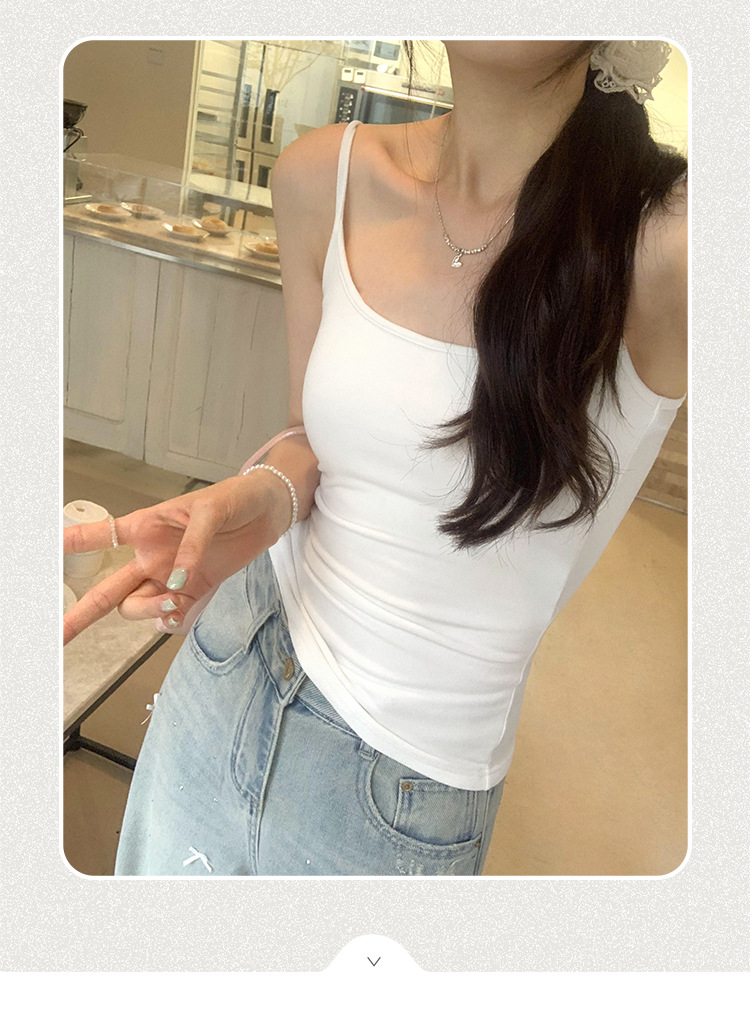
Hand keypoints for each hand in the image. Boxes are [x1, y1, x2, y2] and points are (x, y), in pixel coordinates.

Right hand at [62, 472, 289, 645]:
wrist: (268, 511)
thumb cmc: (233, 499)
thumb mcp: (208, 512)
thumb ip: (191, 547)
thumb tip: (177, 582)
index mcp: (145, 528)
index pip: (100, 536)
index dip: (70, 544)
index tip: (42, 554)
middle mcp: (151, 557)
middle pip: (109, 592)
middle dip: (81, 614)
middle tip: (59, 636)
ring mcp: (171, 577)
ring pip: (138, 608)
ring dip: (148, 611)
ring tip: (174, 600)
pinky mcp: (195, 590)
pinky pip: (171, 615)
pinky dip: (171, 618)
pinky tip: (181, 608)